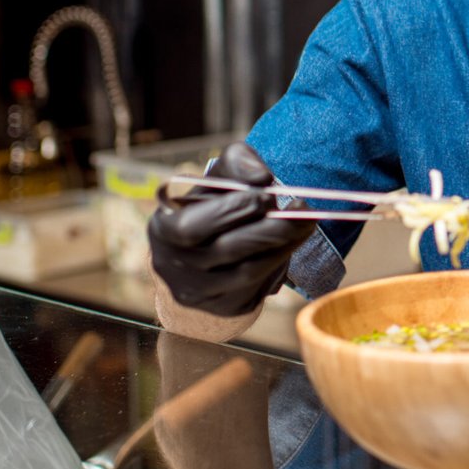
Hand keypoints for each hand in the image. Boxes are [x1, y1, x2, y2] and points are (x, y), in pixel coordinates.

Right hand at [148, 142, 315, 317]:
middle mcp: (173, 266)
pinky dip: (279, 262)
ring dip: (283, 245)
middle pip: (226, 250)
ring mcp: (197, 292)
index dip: (232, 210)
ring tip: (306, 222)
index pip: (192, 226)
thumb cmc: (212, 205)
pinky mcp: (223, 305)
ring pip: (246, 271)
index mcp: (163, 228)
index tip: (268, 194)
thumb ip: (238, 163)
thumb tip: (261, 178)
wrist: (201, 254)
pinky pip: (257, 286)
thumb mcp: (218, 176)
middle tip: (301, 209)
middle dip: (269, 228)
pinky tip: (292, 243)